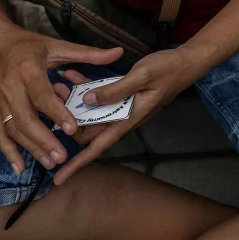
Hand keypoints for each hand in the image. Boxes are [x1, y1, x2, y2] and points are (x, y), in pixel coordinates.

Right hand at [0, 26, 123, 175]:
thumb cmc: (27, 44)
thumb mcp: (57, 45)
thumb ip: (87, 53)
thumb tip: (118, 53)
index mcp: (28, 69)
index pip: (42, 95)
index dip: (57, 113)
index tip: (72, 129)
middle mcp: (10, 87)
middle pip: (26, 118)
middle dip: (44, 140)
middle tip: (62, 157)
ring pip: (13, 129)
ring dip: (31, 148)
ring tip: (50, 163)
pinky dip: (8, 151)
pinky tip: (19, 167)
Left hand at [49, 48, 202, 184]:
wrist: (187, 61)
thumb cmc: (169, 70)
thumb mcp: (142, 77)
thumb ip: (114, 89)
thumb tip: (86, 101)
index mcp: (128, 119)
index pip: (98, 147)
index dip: (77, 163)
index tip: (58, 178)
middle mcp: (122, 117)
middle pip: (88, 130)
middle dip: (67, 121)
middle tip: (50, 101)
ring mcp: (122, 106)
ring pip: (91, 112)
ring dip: (74, 101)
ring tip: (59, 85)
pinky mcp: (123, 94)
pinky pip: (100, 96)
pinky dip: (86, 88)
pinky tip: (74, 76)